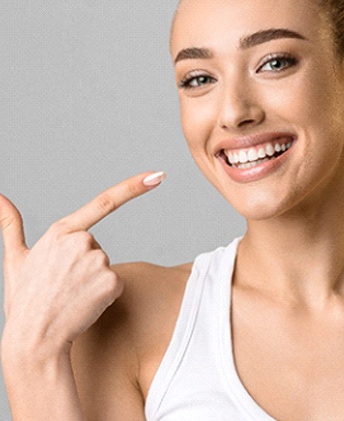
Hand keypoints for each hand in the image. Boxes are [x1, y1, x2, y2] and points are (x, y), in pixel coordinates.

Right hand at [0, 171, 164, 353]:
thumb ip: (9, 225)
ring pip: (105, 267)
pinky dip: (104, 296)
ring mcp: (98, 261)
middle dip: (84, 265)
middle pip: (97, 248)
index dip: (133, 187)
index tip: (157, 175)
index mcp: (61, 232)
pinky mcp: (111, 281)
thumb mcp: (15, 260)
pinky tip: (84, 305)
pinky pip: (115, 284)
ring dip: (93, 281)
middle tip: (63, 286)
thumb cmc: (25, 301)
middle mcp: (82, 241)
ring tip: (70, 296)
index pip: (103, 202)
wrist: (34, 341)